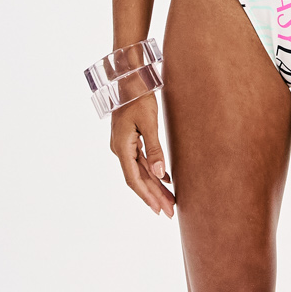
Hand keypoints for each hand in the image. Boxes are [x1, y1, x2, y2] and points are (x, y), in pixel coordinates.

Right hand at [109, 93, 174, 217]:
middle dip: (154, 197)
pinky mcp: (130, 140)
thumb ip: (154, 149)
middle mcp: (120, 149)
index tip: (158, 209)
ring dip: (155, 187)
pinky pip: (141, 162)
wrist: (129, 78)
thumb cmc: (138, 96)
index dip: (146, 196)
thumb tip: (160, 173)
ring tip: (169, 202)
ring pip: (140, 172)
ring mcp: (124, 146)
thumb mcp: (149, 122)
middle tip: (170, 213)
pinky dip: (153, 173)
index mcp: (122, 147)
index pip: (133, 179)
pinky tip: (165, 182)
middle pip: (138, 179)